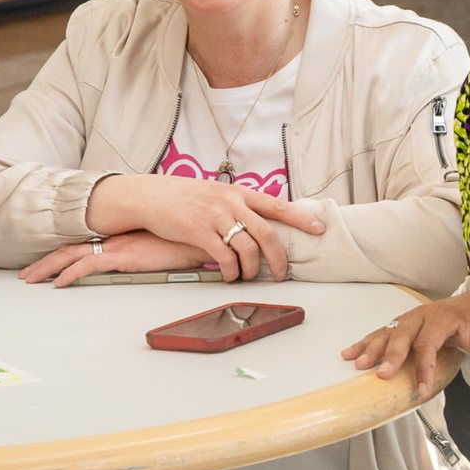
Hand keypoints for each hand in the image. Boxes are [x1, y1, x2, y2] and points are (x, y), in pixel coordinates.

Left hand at [20, 230, 203, 287]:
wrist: (202, 234)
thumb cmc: (186, 242)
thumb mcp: (160, 250)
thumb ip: (146, 256)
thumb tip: (141, 265)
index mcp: (120, 238)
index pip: (83, 243)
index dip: (62, 253)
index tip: (46, 262)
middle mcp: (113, 240)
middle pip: (70, 248)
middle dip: (45, 261)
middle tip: (27, 273)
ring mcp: (116, 247)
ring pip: (71, 255)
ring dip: (48, 267)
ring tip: (31, 279)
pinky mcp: (124, 256)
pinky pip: (89, 265)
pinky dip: (70, 274)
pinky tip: (58, 283)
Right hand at [87, 173, 324, 280]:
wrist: (150, 196)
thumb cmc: (182, 197)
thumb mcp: (214, 193)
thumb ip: (236, 207)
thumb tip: (256, 227)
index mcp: (238, 192)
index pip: (277, 205)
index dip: (300, 218)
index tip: (319, 229)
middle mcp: (231, 202)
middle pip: (268, 233)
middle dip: (279, 258)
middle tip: (281, 273)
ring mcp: (215, 216)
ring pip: (248, 249)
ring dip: (252, 269)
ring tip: (247, 276)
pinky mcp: (199, 231)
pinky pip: (224, 258)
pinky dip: (230, 271)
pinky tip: (228, 276)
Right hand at [341, 292, 469, 400]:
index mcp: (442, 318)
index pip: (428, 344)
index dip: (424, 367)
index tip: (422, 389)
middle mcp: (421, 316)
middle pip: (402, 335)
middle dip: (390, 355)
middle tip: (381, 374)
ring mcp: (409, 318)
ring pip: (387, 332)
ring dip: (371, 348)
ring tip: (357, 363)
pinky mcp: (402, 324)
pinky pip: (381, 332)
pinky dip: (365, 342)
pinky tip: (351, 353)